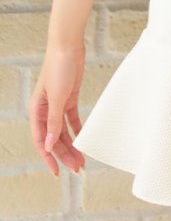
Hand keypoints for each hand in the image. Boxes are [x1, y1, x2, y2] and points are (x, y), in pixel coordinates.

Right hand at [28, 43, 86, 175]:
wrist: (68, 47)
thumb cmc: (59, 68)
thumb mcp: (58, 98)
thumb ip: (54, 122)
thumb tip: (50, 145)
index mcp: (37, 111)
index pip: (42, 141)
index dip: (49, 158)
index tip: (57, 172)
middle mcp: (45, 110)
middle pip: (54, 139)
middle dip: (64, 155)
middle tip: (77, 169)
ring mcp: (57, 105)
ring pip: (63, 131)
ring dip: (72, 145)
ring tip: (82, 160)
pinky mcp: (69, 98)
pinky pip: (71, 119)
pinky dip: (77, 130)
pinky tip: (83, 140)